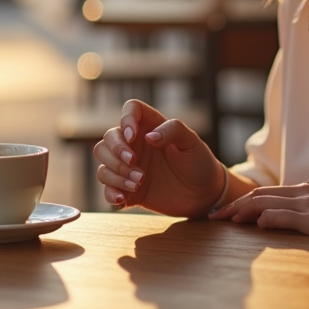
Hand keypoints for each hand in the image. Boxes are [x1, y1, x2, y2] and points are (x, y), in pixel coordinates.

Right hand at [93, 99, 222, 217]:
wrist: (204, 194)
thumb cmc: (199, 162)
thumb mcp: (192, 142)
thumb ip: (173, 130)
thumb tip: (149, 136)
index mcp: (150, 127)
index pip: (130, 109)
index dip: (126, 119)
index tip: (132, 137)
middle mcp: (135, 145)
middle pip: (108, 139)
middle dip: (116, 151)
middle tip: (135, 163)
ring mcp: (129, 168)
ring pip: (104, 164)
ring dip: (116, 174)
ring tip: (139, 183)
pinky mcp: (128, 190)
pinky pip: (107, 189)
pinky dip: (110, 193)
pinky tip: (123, 199)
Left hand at [208, 181, 308, 240]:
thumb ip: (296, 210)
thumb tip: (266, 220)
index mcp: (302, 188)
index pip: (264, 192)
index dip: (241, 200)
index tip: (223, 211)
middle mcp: (303, 191)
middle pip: (260, 195)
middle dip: (234, 205)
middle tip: (214, 217)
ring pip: (267, 202)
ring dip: (243, 211)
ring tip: (226, 220)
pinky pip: (285, 216)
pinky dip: (266, 218)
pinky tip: (254, 224)